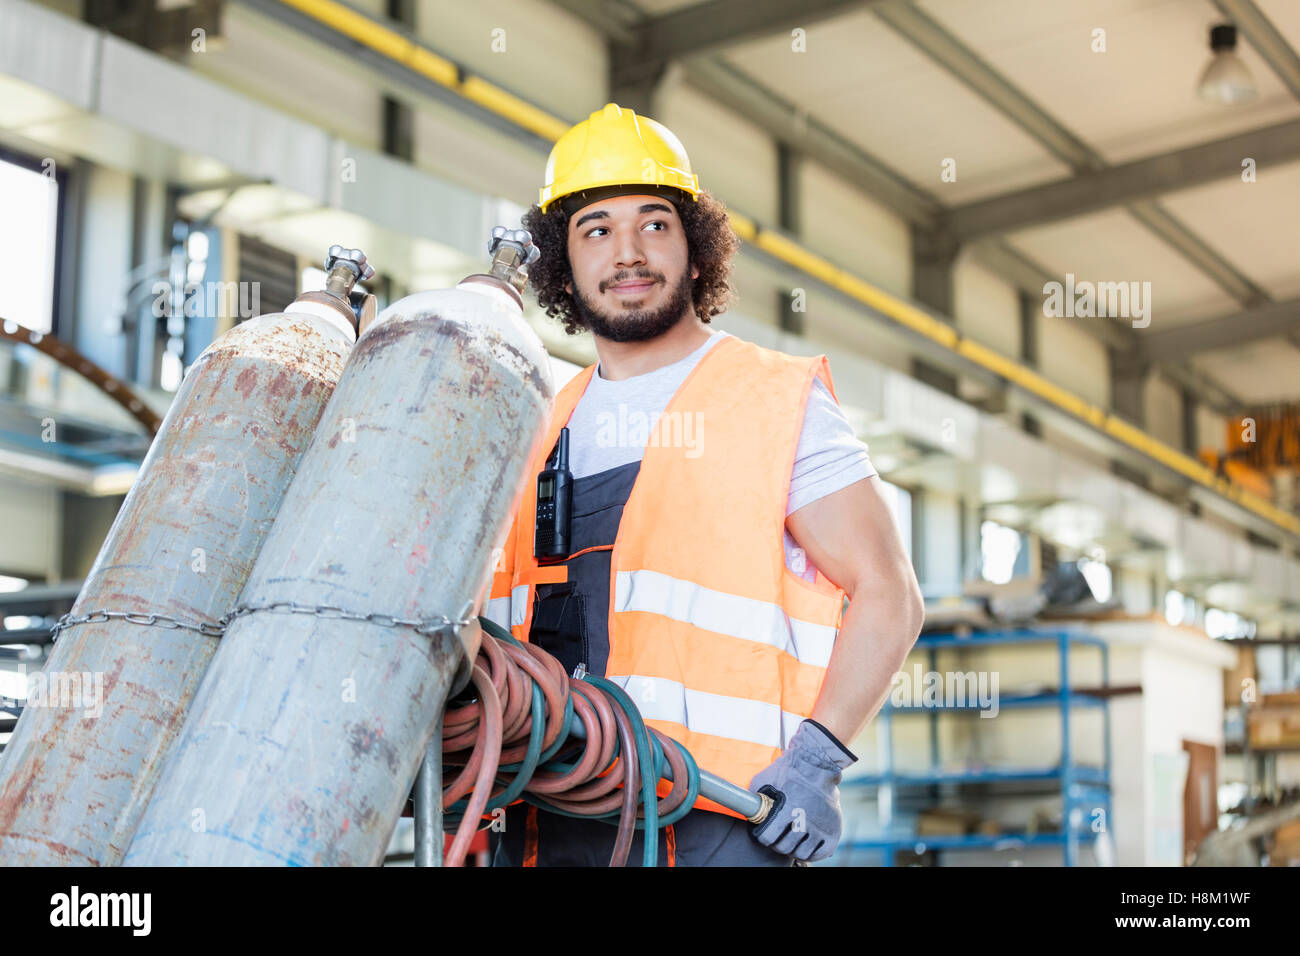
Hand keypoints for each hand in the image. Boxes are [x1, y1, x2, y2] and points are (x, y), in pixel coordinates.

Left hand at [748, 719, 856, 862]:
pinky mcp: (833, 829)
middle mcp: (804, 822)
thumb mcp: (763, 781)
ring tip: (791, 840)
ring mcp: (821, 827)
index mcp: (786, 812)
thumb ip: (754, 799)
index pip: (768, 839)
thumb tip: (746, 811)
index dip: (763, 836)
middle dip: (777, 843)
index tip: (764, 832)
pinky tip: (806, 844)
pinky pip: (821, 853)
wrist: (817, 762)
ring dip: (794, 848)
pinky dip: (812, 852)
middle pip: (784, 848)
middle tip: (777, 836)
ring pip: (802, 852)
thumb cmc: (788, 769)